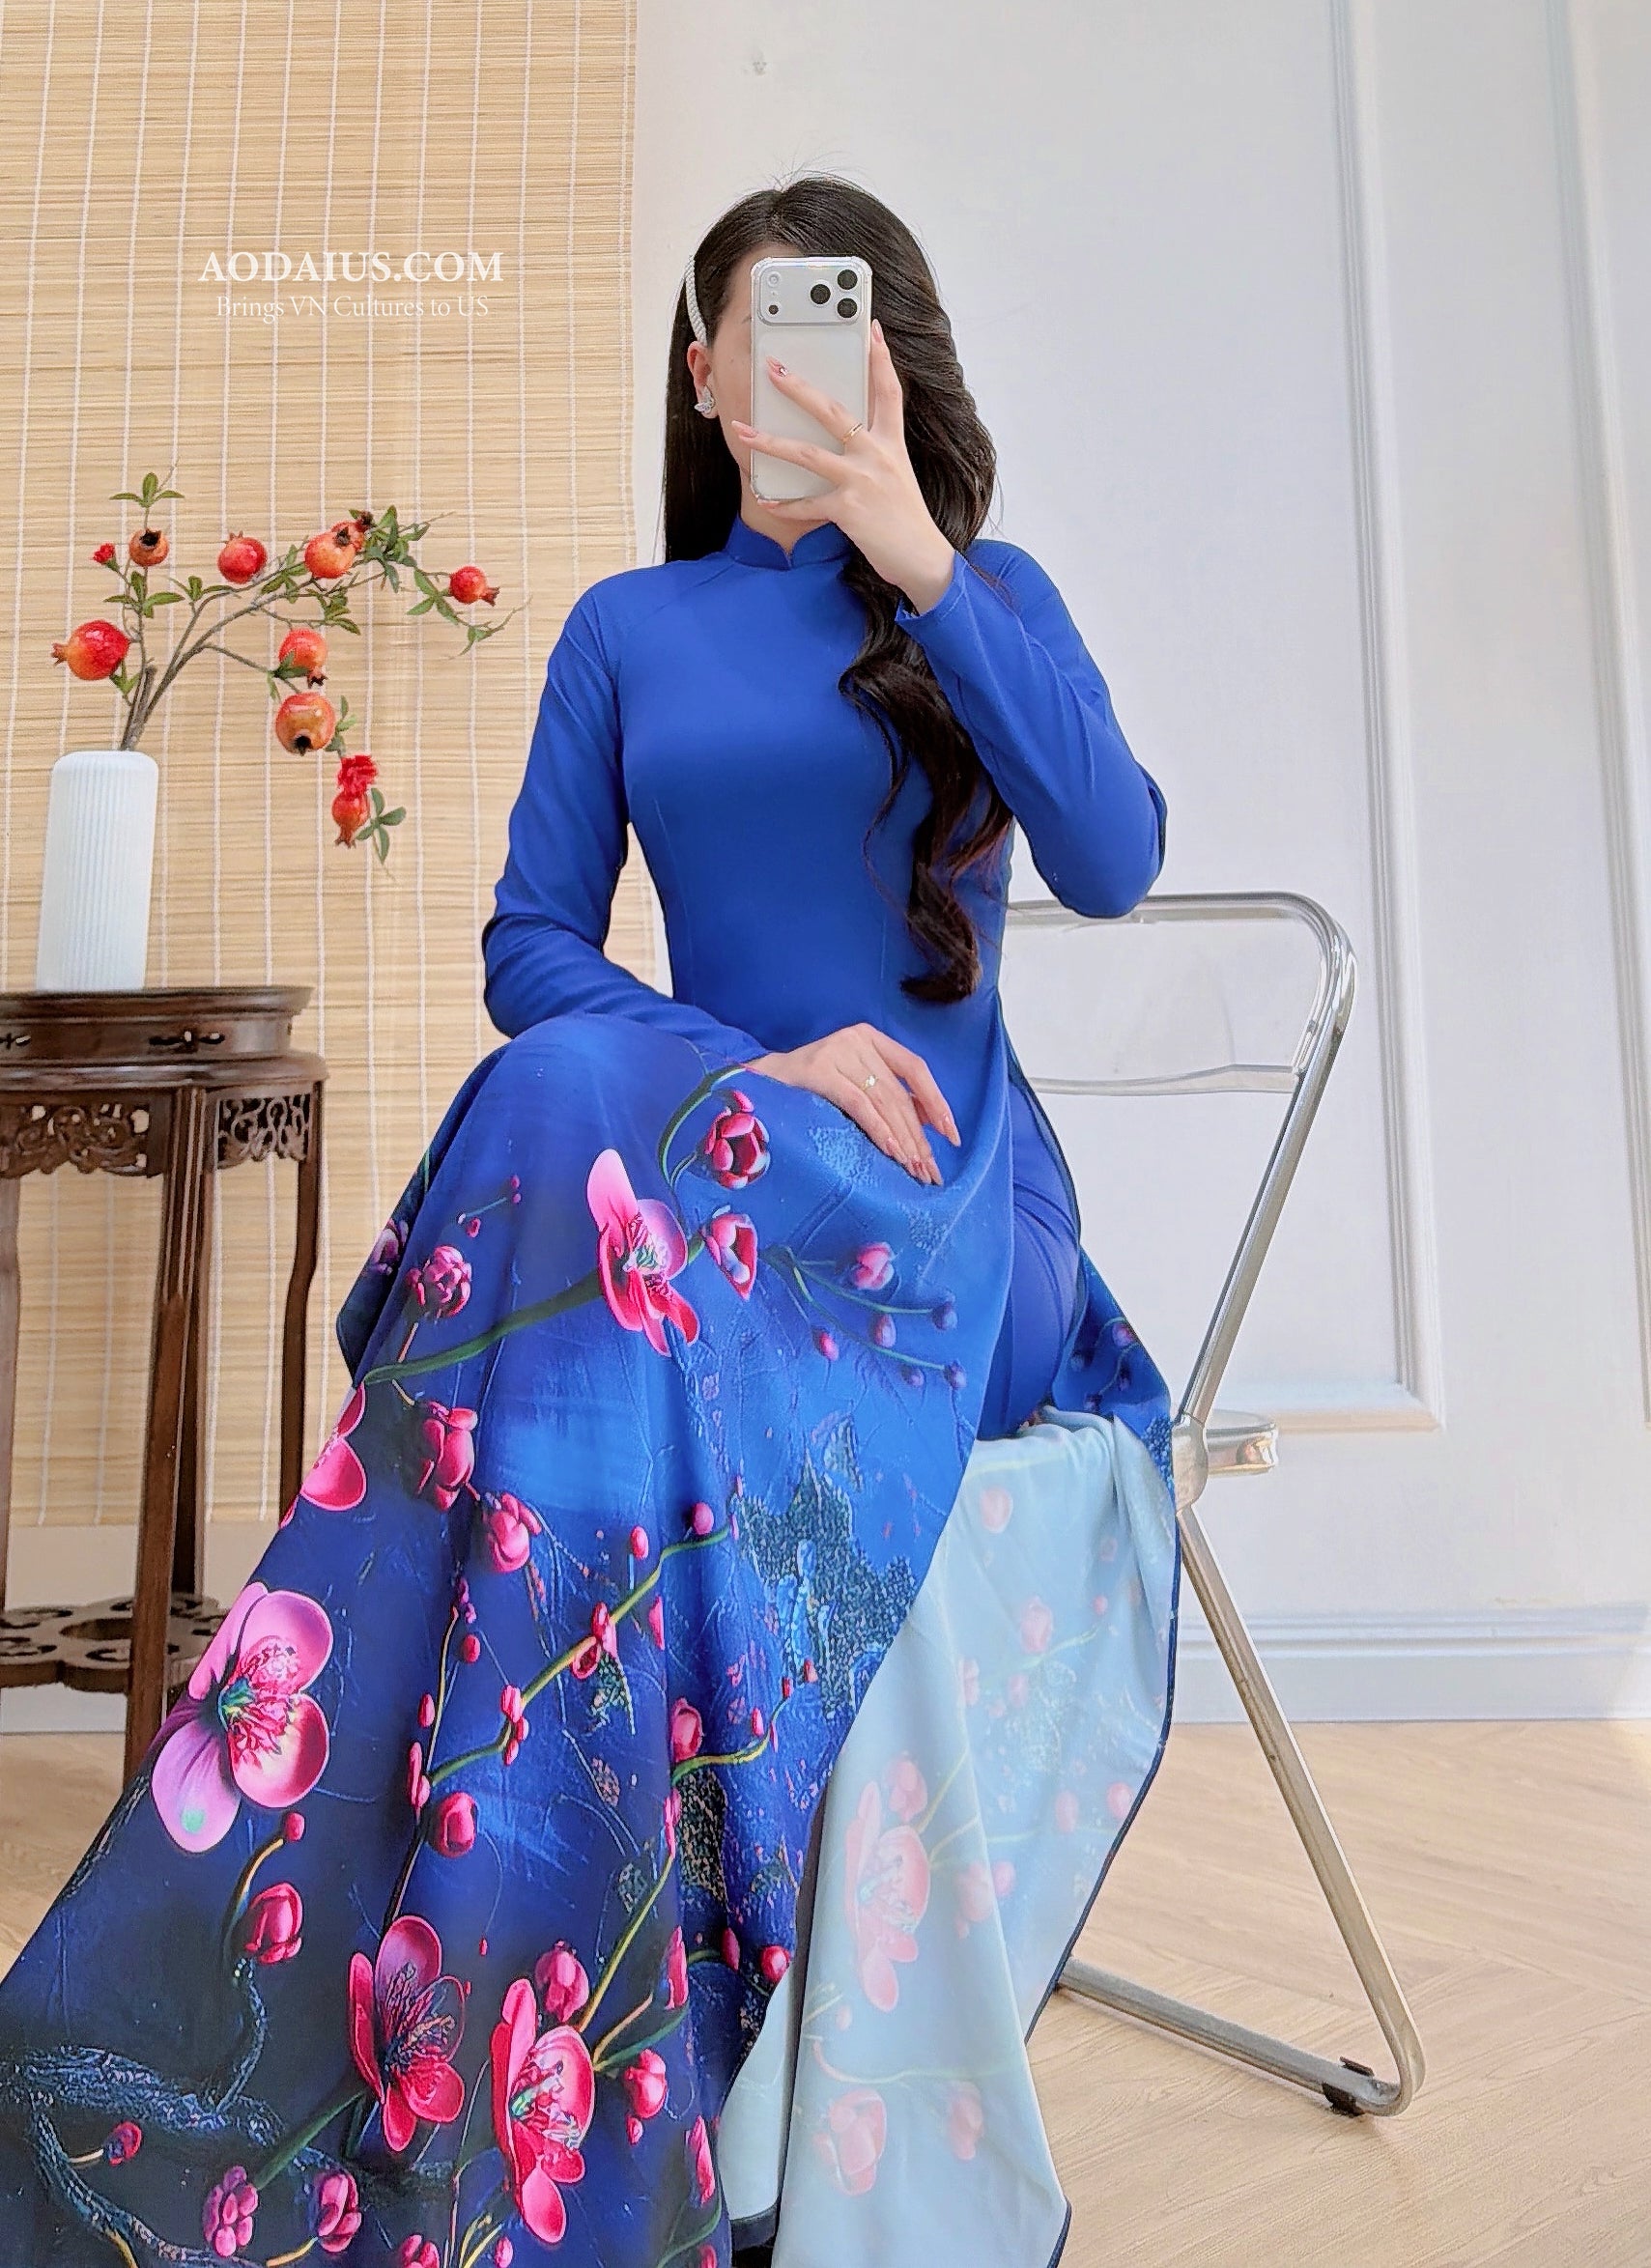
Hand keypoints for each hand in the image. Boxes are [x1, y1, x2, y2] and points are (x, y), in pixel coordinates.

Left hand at [730, 319, 957, 614]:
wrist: (923, 558)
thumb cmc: (906, 518)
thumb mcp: (897, 475)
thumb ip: (874, 453)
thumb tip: (844, 438)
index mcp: (892, 443)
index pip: (889, 391)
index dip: (881, 358)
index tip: (872, 328)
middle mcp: (878, 455)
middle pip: (834, 411)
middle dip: (800, 388)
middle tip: (774, 368)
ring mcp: (861, 481)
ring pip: (808, 453)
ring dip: (771, 441)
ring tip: (745, 430)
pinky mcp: (848, 509)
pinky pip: (806, 504)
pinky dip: (784, 504)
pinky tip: (765, 498)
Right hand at [745, 1022, 960, 1184]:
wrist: (757, 1083)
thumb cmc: (808, 1089)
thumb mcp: (852, 1082)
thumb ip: (886, 1095)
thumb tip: (928, 1123)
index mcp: (870, 1037)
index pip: (914, 1068)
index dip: (936, 1102)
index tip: (951, 1135)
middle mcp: (857, 1039)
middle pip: (899, 1092)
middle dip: (918, 1135)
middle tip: (929, 1170)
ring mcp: (837, 1051)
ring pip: (883, 1101)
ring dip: (902, 1139)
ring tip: (914, 1168)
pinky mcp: (819, 1070)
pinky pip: (859, 1105)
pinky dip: (879, 1130)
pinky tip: (892, 1152)